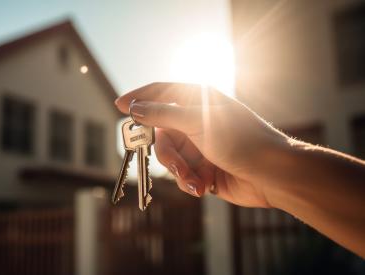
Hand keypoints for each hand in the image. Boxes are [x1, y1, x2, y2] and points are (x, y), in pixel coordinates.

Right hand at [115, 82, 287, 207]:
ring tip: (196, 181)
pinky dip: (189, 182)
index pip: (160, 92)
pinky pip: (181, 175)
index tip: (119, 105)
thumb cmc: (240, 140)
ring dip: (180, 172)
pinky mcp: (202, 168)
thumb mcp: (197, 122)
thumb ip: (162, 114)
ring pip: (169, 158)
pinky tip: (204, 187)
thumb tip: (134, 107)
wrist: (272, 176)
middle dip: (168, 154)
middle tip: (178, 166)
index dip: (139, 97)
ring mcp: (198, 145)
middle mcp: (196, 120)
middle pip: (160, 133)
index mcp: (197, 100)